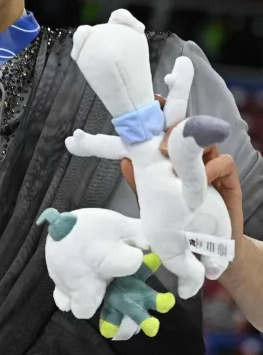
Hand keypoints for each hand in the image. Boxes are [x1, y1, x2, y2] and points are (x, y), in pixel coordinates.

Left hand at [120, 98, 247, 264]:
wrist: (205, 252)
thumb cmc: (178, 224)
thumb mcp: (154, 204)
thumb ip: (141, 183)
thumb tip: (125, 161)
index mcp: (170, 161)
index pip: (165, 132)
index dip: (160, 116)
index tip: (152, 101)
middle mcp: (189, 159)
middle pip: (184, 129)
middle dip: (171, 126)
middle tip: (158, 138)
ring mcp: (209, 167)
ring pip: (204, 140)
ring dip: (188, 143)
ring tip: (170, 154)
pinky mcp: (227, 180)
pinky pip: (224, 162)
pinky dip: (212, 167)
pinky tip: (202, 179)